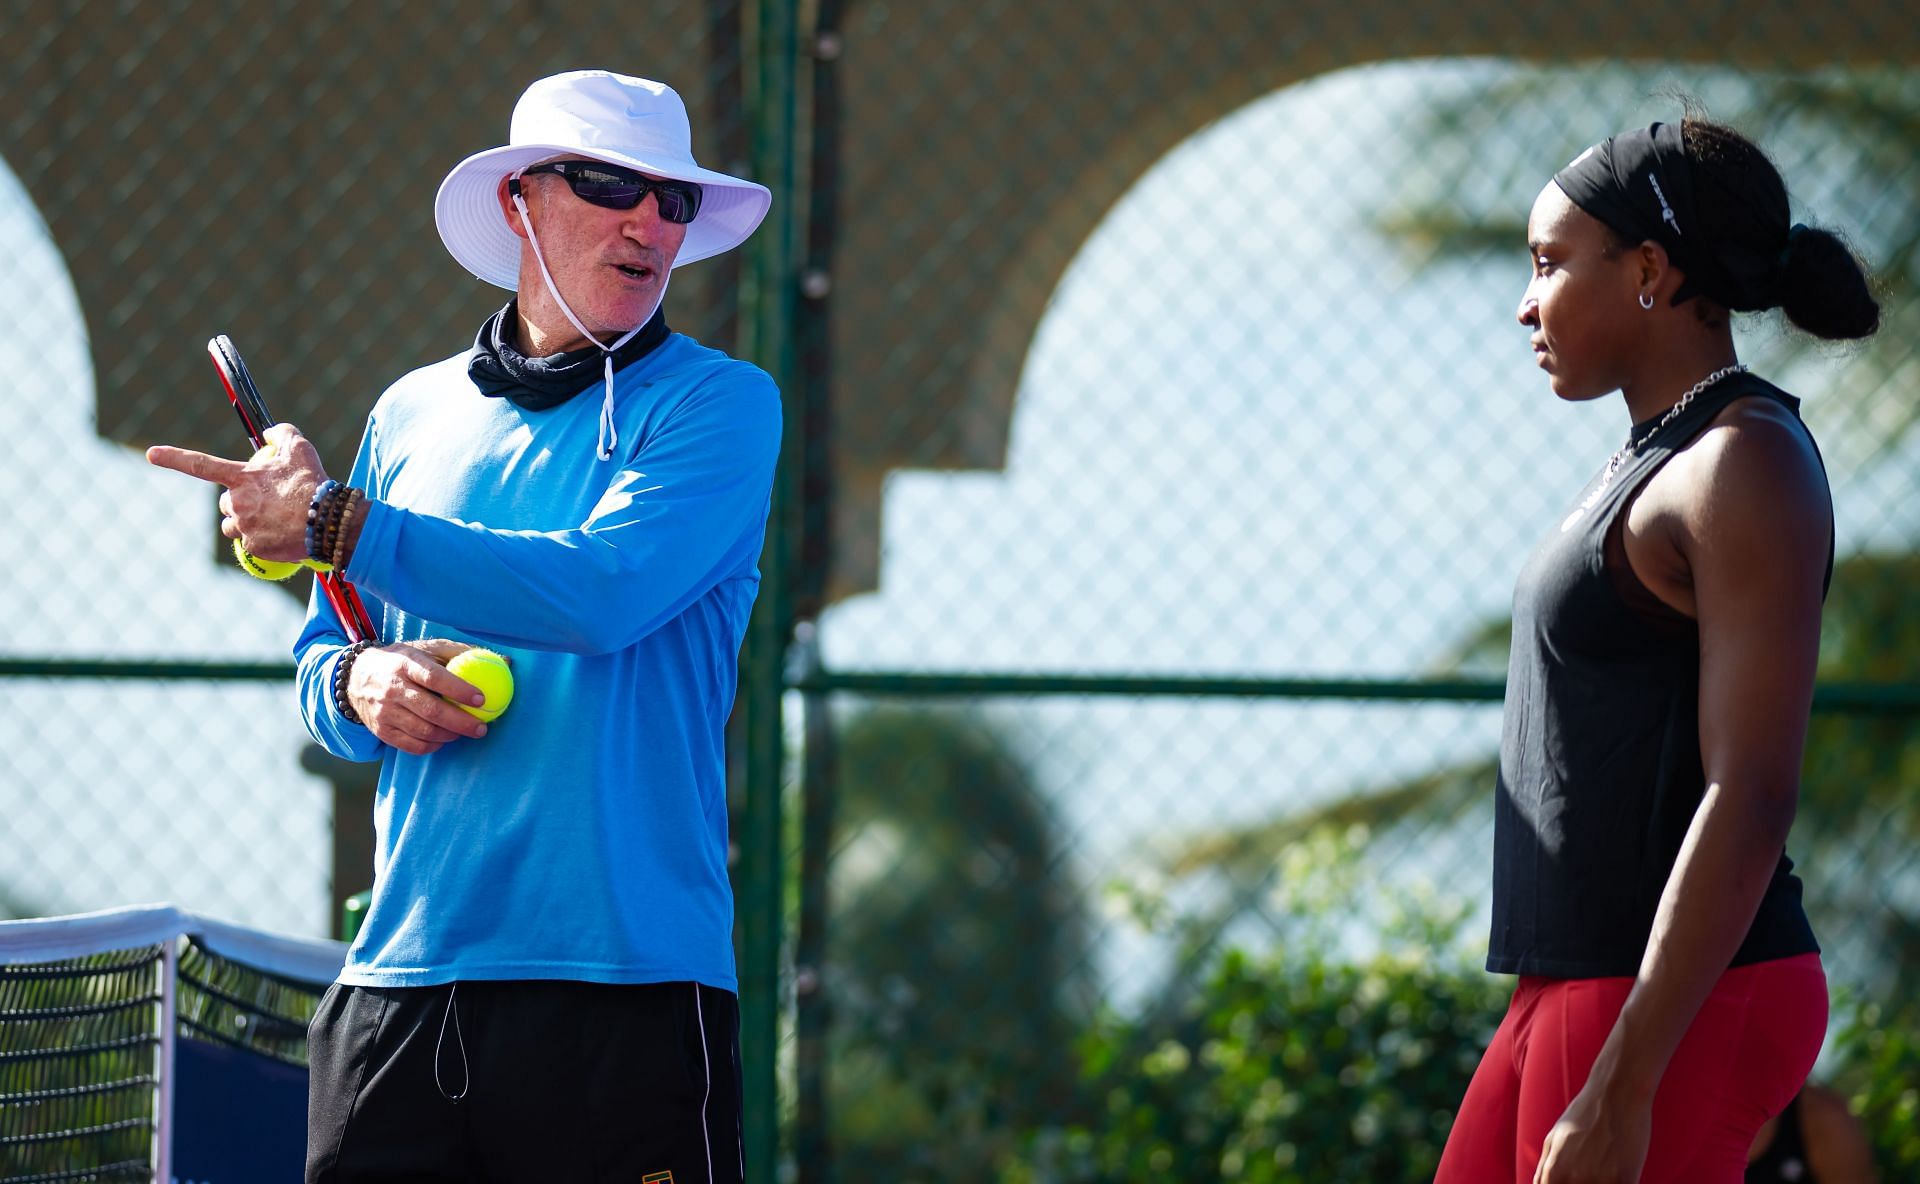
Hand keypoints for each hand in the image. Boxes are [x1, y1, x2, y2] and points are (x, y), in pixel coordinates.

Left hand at [146, 423, 327, 562]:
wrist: (329, 521)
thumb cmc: (314, 484)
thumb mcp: (301, 450)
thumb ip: (282, 434)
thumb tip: (270, 432)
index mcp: (241, 478)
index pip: (200, 465)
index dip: (174, 457)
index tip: (151, 454)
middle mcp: (237, 502)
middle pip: (224, 504)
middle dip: (237, 503)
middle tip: (264, 504)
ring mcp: (244, 527)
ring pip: (233, 526)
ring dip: (246, 524)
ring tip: (274, 522)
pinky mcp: (255, 548)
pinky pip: (251, 546)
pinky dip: (264, 542)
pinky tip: (284, 537)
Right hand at [346, 641, 491, 754]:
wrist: (355, 677)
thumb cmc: (403, 661)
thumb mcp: (426, 648)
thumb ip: (461, 653)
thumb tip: (504, 661)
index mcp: (405, 664)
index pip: (434, 678)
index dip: (460, 690)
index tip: (482, 699)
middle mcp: (392, 689)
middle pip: (431, 711)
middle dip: (462, 722)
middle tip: (482, 728)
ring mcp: (384, 712)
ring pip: (423, 731)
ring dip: (450, 736)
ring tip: (467, 732)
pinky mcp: (381, 731)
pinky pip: (412, 746)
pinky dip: (433, 746)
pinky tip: (446, 739)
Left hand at [1534, 1083, 1651, 1183]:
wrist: (1616, 1094)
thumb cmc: (1583, 1115)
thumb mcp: (1553, 1139)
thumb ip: (1544, 1170)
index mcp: (1554, 1174)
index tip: (1572, 1178)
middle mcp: (1574, 1181)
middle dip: (1582, 1183)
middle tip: (1591, 1166)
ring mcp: (1600, 1182)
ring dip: (1601, 1182)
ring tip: (1604, 1165)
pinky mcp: (1625, 1180)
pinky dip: (1619, 1182)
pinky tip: (1619, 1168)